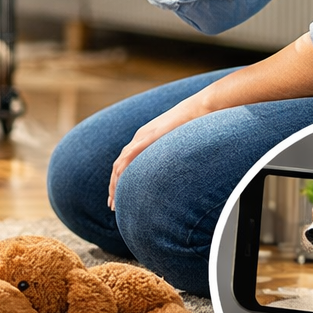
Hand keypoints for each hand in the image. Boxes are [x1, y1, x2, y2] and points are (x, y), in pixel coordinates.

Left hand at [107, 92, 212, 209]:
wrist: (201, 107)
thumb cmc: (195, 125)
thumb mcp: (179, 143)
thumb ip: (171, 155)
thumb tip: (175, 172)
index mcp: (145, 139)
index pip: (125, 163)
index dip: (119, 181)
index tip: (117, 198)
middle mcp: (140, 138)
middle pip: (119, 165)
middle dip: (113, 186)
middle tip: (112, 205)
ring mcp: (144, 136)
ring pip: (121, 162)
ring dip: (115, 183)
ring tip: (114, 200)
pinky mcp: (150, 136)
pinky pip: (131, 154)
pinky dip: (124, 169)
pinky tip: (120, 181)